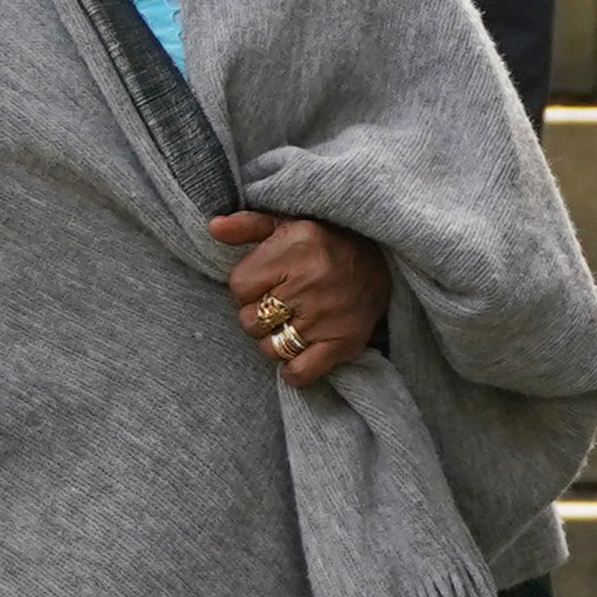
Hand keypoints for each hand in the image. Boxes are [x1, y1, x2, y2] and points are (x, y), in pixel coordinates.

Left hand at [209, 209, 386, 387]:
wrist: (382, 262)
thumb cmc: (322, 244)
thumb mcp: (287, 224)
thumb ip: (248, 225)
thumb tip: (214, 227)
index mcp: (296, 248)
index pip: (239, 286)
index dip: (246, 289)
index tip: (265, 283)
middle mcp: (312, 281)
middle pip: (250, 320)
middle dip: (257, 315)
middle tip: (279, 305)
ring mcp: (328, 315)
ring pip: (270, 348)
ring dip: (273, 341)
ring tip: (290, 324)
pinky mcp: (344, 342)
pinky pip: (301, 372)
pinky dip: (293, 370)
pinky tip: (297, 352)